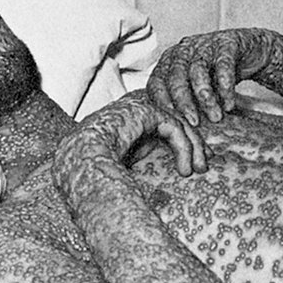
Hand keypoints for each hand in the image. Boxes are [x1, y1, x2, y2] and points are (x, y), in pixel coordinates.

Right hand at [62, 91, 209, 178]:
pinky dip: (184, 148)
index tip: (192, 165)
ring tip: (198, 169)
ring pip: (178, 123)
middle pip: (174, 121)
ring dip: (193, 148)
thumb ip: (145, 158)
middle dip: (193, 142)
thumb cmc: (94, 169)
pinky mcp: (146, 110)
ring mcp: (140, 106)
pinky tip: (185, 168)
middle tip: (203, 164)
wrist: (79, 161)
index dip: (181, 144)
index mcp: (129, 119)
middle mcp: (135, 108)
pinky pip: (174, 128)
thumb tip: (169, 176)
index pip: (163, 125)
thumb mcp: (127, 164)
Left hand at [147, 29, 272, 125]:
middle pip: (175, 78)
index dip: (161, 103)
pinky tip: (229, 105)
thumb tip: (175, 133)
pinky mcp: (227, 43)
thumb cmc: (217, 74)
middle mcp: (183, 51)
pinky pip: (224, 66)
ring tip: (215, 117)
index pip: (156, 82)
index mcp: (169, 61)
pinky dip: (226, 88)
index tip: (170, 122)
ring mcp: (204, 45)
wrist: (251, 51)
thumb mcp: (196, 88)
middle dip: (184, 103)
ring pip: (198, 72)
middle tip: (194, 123)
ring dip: (206, 98)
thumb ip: (183, 103)